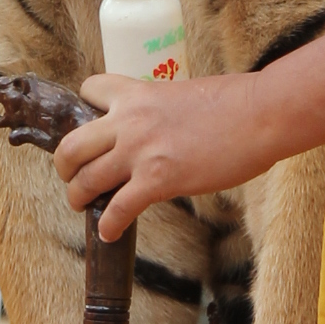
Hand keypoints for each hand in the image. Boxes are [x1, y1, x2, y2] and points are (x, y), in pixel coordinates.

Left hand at [51, 73, 279, 242]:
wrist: (260, 114)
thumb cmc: (236, 104)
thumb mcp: (184, 94)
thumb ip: (161, 110)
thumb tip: (162, 128)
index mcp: (137, 93)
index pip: (89, 91)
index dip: (84, 109)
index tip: (90, 128)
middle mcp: (129, 120)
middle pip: (71, 145)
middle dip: (64, 166)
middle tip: (72, 177)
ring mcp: (140, 151)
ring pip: (85, 179)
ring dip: (78, 197)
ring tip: (83, 205)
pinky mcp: (157, 180)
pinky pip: (117, 208)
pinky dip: (108, 225)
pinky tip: (109, 233)